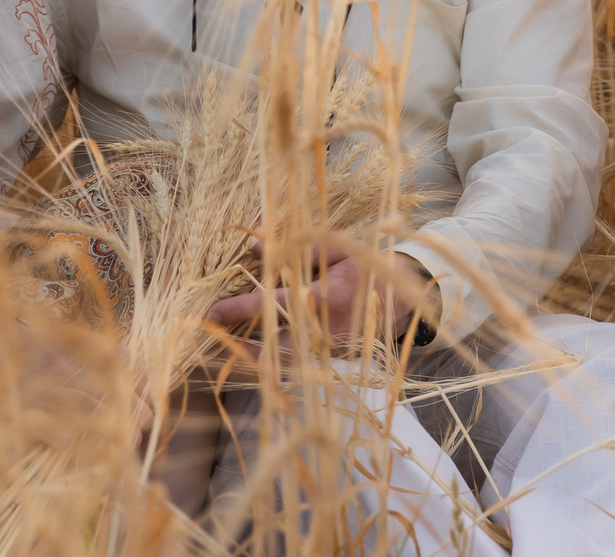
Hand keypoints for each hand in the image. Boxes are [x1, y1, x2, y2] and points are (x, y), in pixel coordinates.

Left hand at [206, 250, 440, 345]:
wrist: (407, 294)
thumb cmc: (367, 265)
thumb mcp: (336, 247)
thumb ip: (297, 250)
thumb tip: (256, 250)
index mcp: (326, 298)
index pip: (273, 306)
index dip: (239, 310)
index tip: (210, 313)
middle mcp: (327, 331)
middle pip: (272, 347)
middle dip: (238, 348)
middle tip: (208, 343)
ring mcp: (332, 352)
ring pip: (283, 363)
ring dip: (252, 359)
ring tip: (221, 353)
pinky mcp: (335, 363)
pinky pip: (298, 366)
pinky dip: (275, 362)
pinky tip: (252, 357)